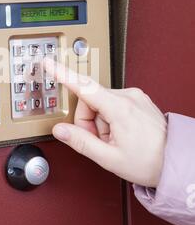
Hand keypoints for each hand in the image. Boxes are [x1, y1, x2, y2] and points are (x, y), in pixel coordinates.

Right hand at [44, 58, 166, 186]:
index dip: (62, 74)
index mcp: (120, 108)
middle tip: (100, 142)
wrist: (175, 161)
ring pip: (100, 104)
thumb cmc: (149, 161)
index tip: (49, 63)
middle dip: (88, 122)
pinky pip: (113, 105)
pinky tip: (120, 134)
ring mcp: (134, 96)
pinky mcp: (137, 99)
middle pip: (89, 101)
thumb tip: (60, 130)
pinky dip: (110, 119)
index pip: (84, 86)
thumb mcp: (109, 158)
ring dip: (100, 123)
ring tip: (113, 141)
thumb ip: (81, 142)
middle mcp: (128, 96)